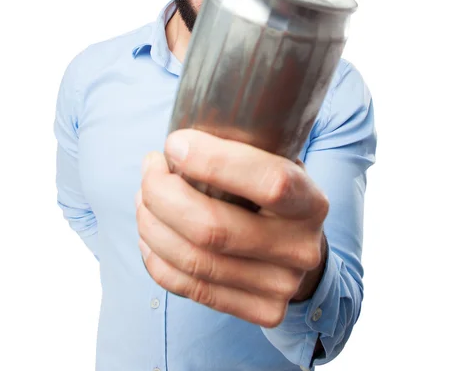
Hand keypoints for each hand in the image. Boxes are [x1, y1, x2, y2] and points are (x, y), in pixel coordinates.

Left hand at [135, 129, 328, 327]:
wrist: (299, 247)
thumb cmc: (273, 193)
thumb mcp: (276, 160)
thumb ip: (244, 148)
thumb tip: (179, 143)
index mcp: (311, 201)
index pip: (268, 182)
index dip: (213, 161)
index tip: (173, 144)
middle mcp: (301, 248)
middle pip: (213, 229)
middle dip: (162, 193)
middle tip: (150, 168)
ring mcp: (281, 286)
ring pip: (193, 260)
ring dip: (152, 223)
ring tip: (144, 197)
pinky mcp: (261, 311)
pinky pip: (189, 288)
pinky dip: (156, 258)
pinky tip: (149, 234)